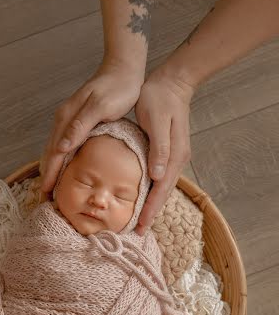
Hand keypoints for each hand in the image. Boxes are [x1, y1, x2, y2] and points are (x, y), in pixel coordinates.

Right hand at [39, 59, 144, 193]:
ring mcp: (68, 121)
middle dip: (47, 177)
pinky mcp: (77, 122)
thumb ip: (80, 127)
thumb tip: (60, 148)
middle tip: (46, 199)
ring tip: (51, 190)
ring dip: (52, 170)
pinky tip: (64, 170)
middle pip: (49, 154)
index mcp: (66, 119)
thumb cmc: (117, 88)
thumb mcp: (100, 107)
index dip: (49, 175)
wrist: (124, 68)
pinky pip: (63, 146)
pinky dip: (60, 161)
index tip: (46, 195)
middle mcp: (63, 120)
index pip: (53, 153)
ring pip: (54, 151)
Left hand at [134, 67, 195, 234]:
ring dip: (151, 204)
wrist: (172, 81)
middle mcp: (177, 159)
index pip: (161, 189)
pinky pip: (160, 178)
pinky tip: (143, 197)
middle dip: (151, 213)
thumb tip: (158, 176)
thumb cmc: (160, 98)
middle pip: (163, 193)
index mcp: (174, 154)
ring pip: (162, 187)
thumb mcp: (157, 120)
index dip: (151, 209)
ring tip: (139, 221)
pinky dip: (152, 191)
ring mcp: (174, 156)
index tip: (141, 226)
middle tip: (138, 232)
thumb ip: (159, 148)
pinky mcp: (168, 152)